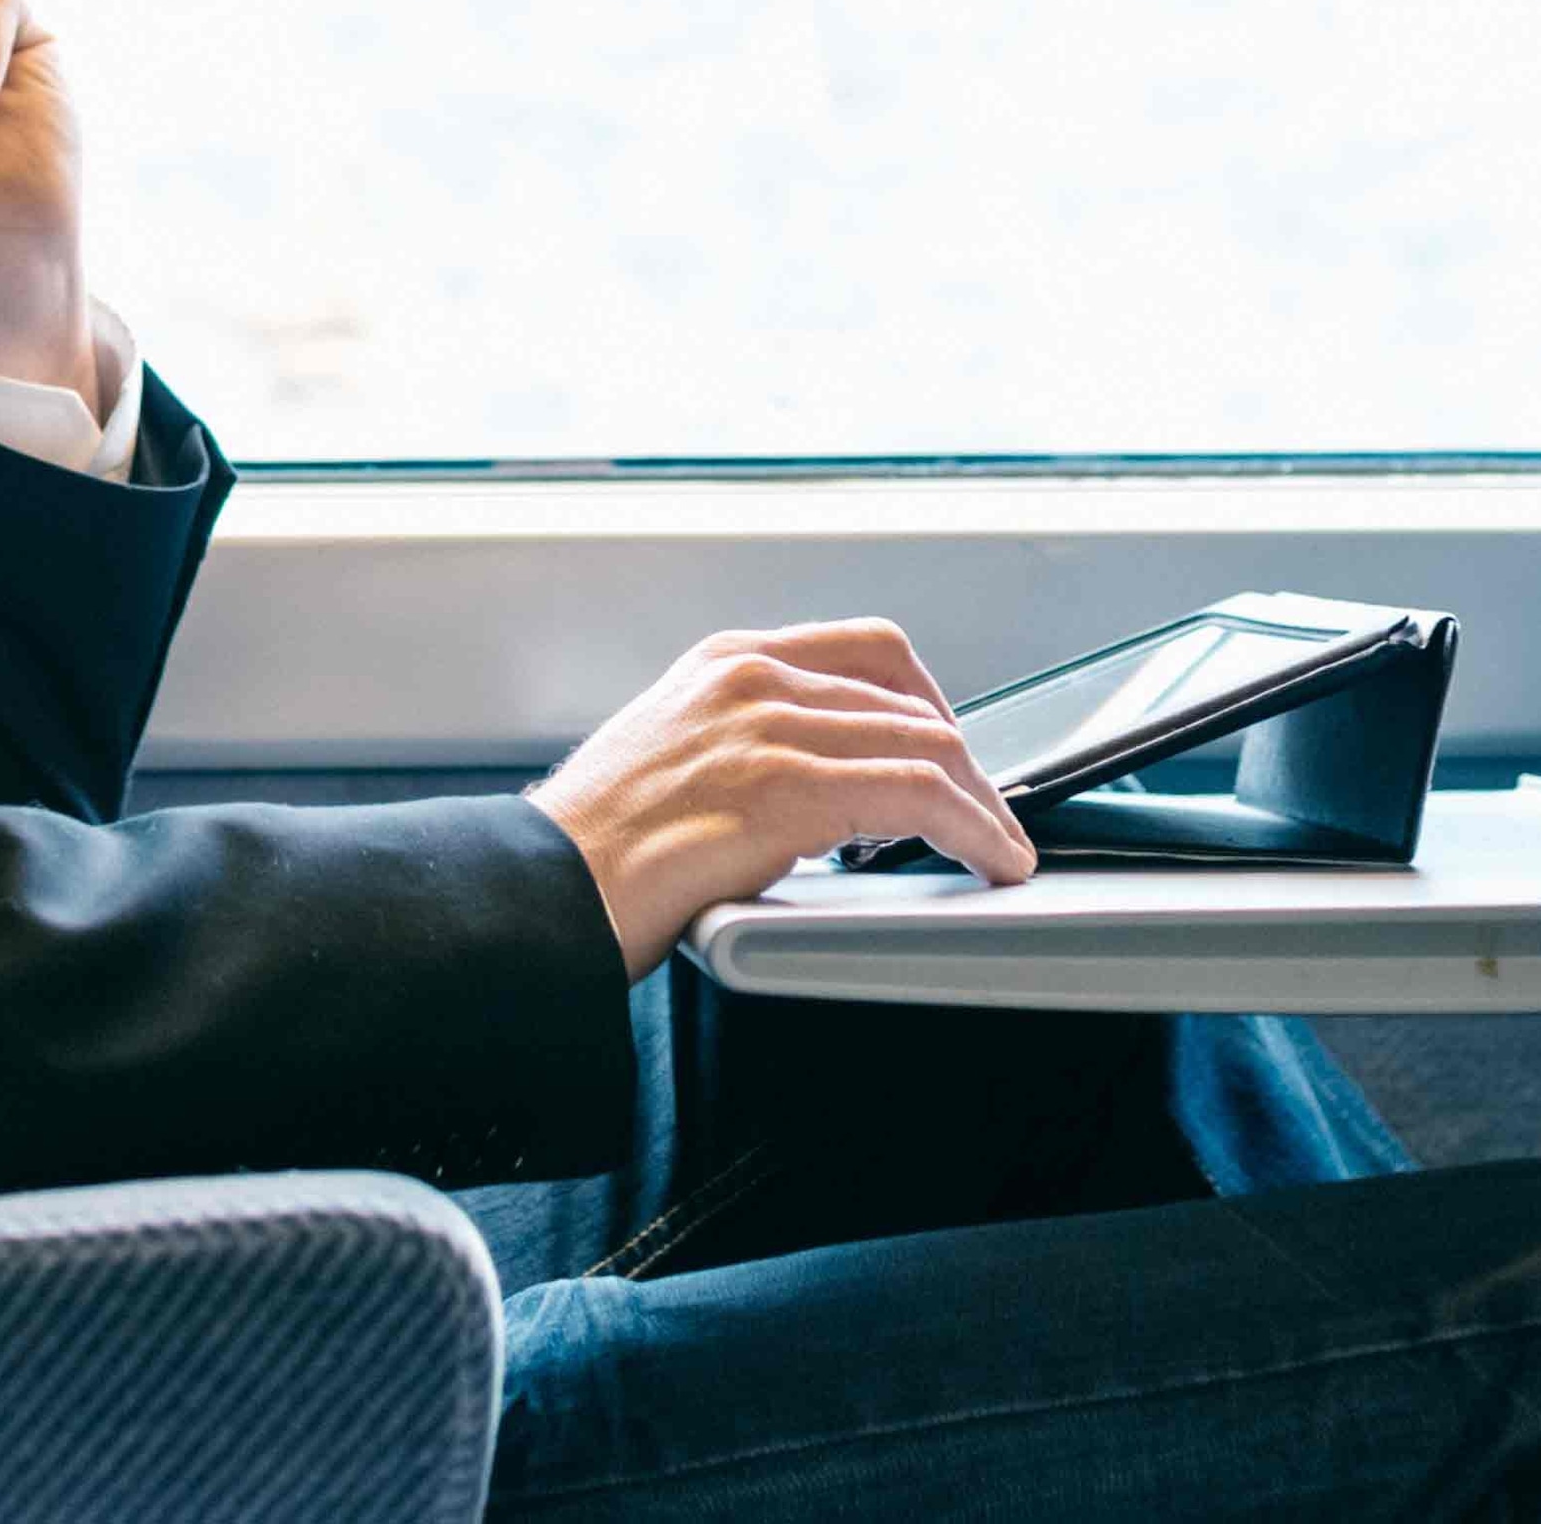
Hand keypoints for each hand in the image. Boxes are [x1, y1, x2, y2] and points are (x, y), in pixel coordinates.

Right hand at [525, 621, 1034, 977]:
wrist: (539, 891)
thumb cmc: (592, 852)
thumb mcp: (671, 760)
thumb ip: (743, 748)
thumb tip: (820, 787)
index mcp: (725, 663)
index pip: (867, 650)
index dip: (931, 702)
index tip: (951, 753)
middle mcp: (752, 678)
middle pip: (908, 699)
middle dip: (967, 763)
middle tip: (987, 816)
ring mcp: (768, 728)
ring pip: (928, 744)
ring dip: (984, 804)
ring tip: (1001, 849)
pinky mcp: (785, 789)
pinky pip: (919, 796)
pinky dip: (974, 830)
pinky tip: (989, 863)